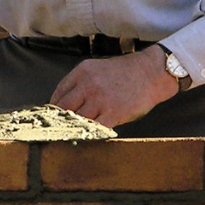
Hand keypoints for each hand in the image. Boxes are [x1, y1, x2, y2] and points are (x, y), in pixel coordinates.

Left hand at [50, 45, 177, 127]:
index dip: (53, 107)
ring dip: (75, 127)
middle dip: (60, 119)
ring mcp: (100, 100)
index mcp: (82, 72)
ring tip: (73, 133)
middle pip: (64, 108)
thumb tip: (67, 103)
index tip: (52, 116)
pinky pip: (94, 128)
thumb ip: (82, 83)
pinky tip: (89, 135)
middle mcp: (88, 85)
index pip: (59, 93)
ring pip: (77, 119)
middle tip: (59, 128)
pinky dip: (89, 133)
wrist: (151, 73)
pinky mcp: (113, 113)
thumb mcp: (98, 69)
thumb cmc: (126, 72)